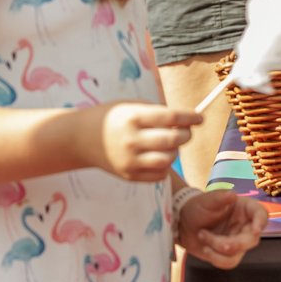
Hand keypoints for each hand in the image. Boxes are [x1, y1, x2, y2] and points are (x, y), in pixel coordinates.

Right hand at [86, 103, 200, 181]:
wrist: (80, 138)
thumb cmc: (113, 118)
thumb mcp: (132, 106)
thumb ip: (157, 114)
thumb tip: (187, 121)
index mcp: (134, 117)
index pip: (171, 117)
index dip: (190, 117)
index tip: (200, 118)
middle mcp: (132, 140)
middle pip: (172, 140)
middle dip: (186, 135)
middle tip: (186, 132)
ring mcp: (129, 160)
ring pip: (167, 160)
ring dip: (175, 151)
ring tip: (169, 144)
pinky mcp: (128, 175)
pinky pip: (158, 174)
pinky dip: (164, 166)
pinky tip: (158, 156)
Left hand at [176, 189, 266, 267]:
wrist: (183, 223)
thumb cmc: (199, 207)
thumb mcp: (207, 200)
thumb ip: (220, 197)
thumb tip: (232, 195)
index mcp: (245, 209)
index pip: (261, 214)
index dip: (261, 222)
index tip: (256, 230)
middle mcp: (245, 226)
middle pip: (252, 240)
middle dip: (234, 243)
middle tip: (216, 240)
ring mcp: (238, 241)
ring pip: (238, 253)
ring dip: (218, 249)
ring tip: (202, 236)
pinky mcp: (228, 254)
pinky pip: (229, 262)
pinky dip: (216, 258)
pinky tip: (205, 248)